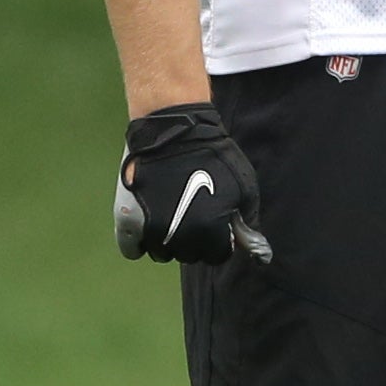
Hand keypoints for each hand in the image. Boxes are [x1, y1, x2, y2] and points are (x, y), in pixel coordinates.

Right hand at [116, 103, 267, 266]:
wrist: (171, 130)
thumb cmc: (211, 156)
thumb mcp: (243, 187)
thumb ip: (247, 223)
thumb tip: (259, 253)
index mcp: (208, 230)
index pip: (216, 255)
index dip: (218, 240)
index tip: (213, 223)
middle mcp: (179, 236)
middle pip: (189, 255)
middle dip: (194, 240)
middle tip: (190, 214)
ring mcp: (150, 229)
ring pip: (161, 254)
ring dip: (168, 241)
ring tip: (169, 214)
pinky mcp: (126, 220)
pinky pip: (132, 250)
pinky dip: (139, 242)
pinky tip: (148, 224)